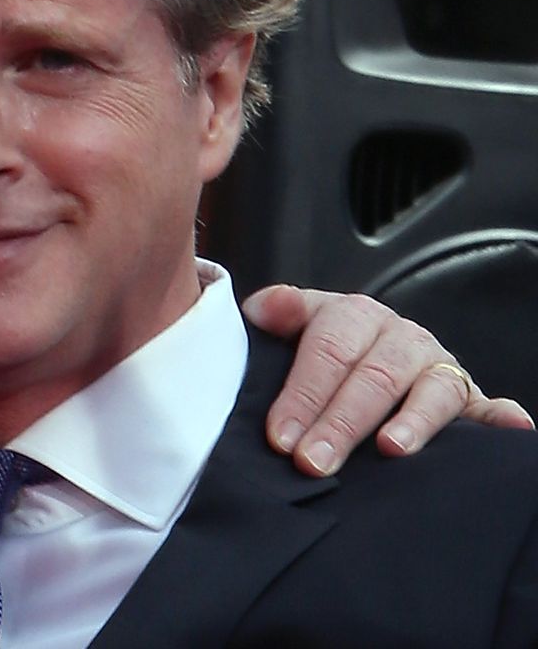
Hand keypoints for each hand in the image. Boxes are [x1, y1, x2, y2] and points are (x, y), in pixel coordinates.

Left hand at [242, 284, 533, 475]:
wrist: (365, 347)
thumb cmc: (322, 348)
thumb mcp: (297, 325)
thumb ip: (280, 315)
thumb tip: (261, 310)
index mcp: (355, 315)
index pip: (327, 352)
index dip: (302, 394)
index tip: (280, 437)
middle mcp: (401, 337)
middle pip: (374, 378)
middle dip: (342, 422)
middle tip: (314, 462)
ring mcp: (437, 367)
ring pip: (430, 391)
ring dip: (413, 422)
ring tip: (392, 448)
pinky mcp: (469, 398)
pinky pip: (488, 407)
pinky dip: (502, 418)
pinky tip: (514, 429)